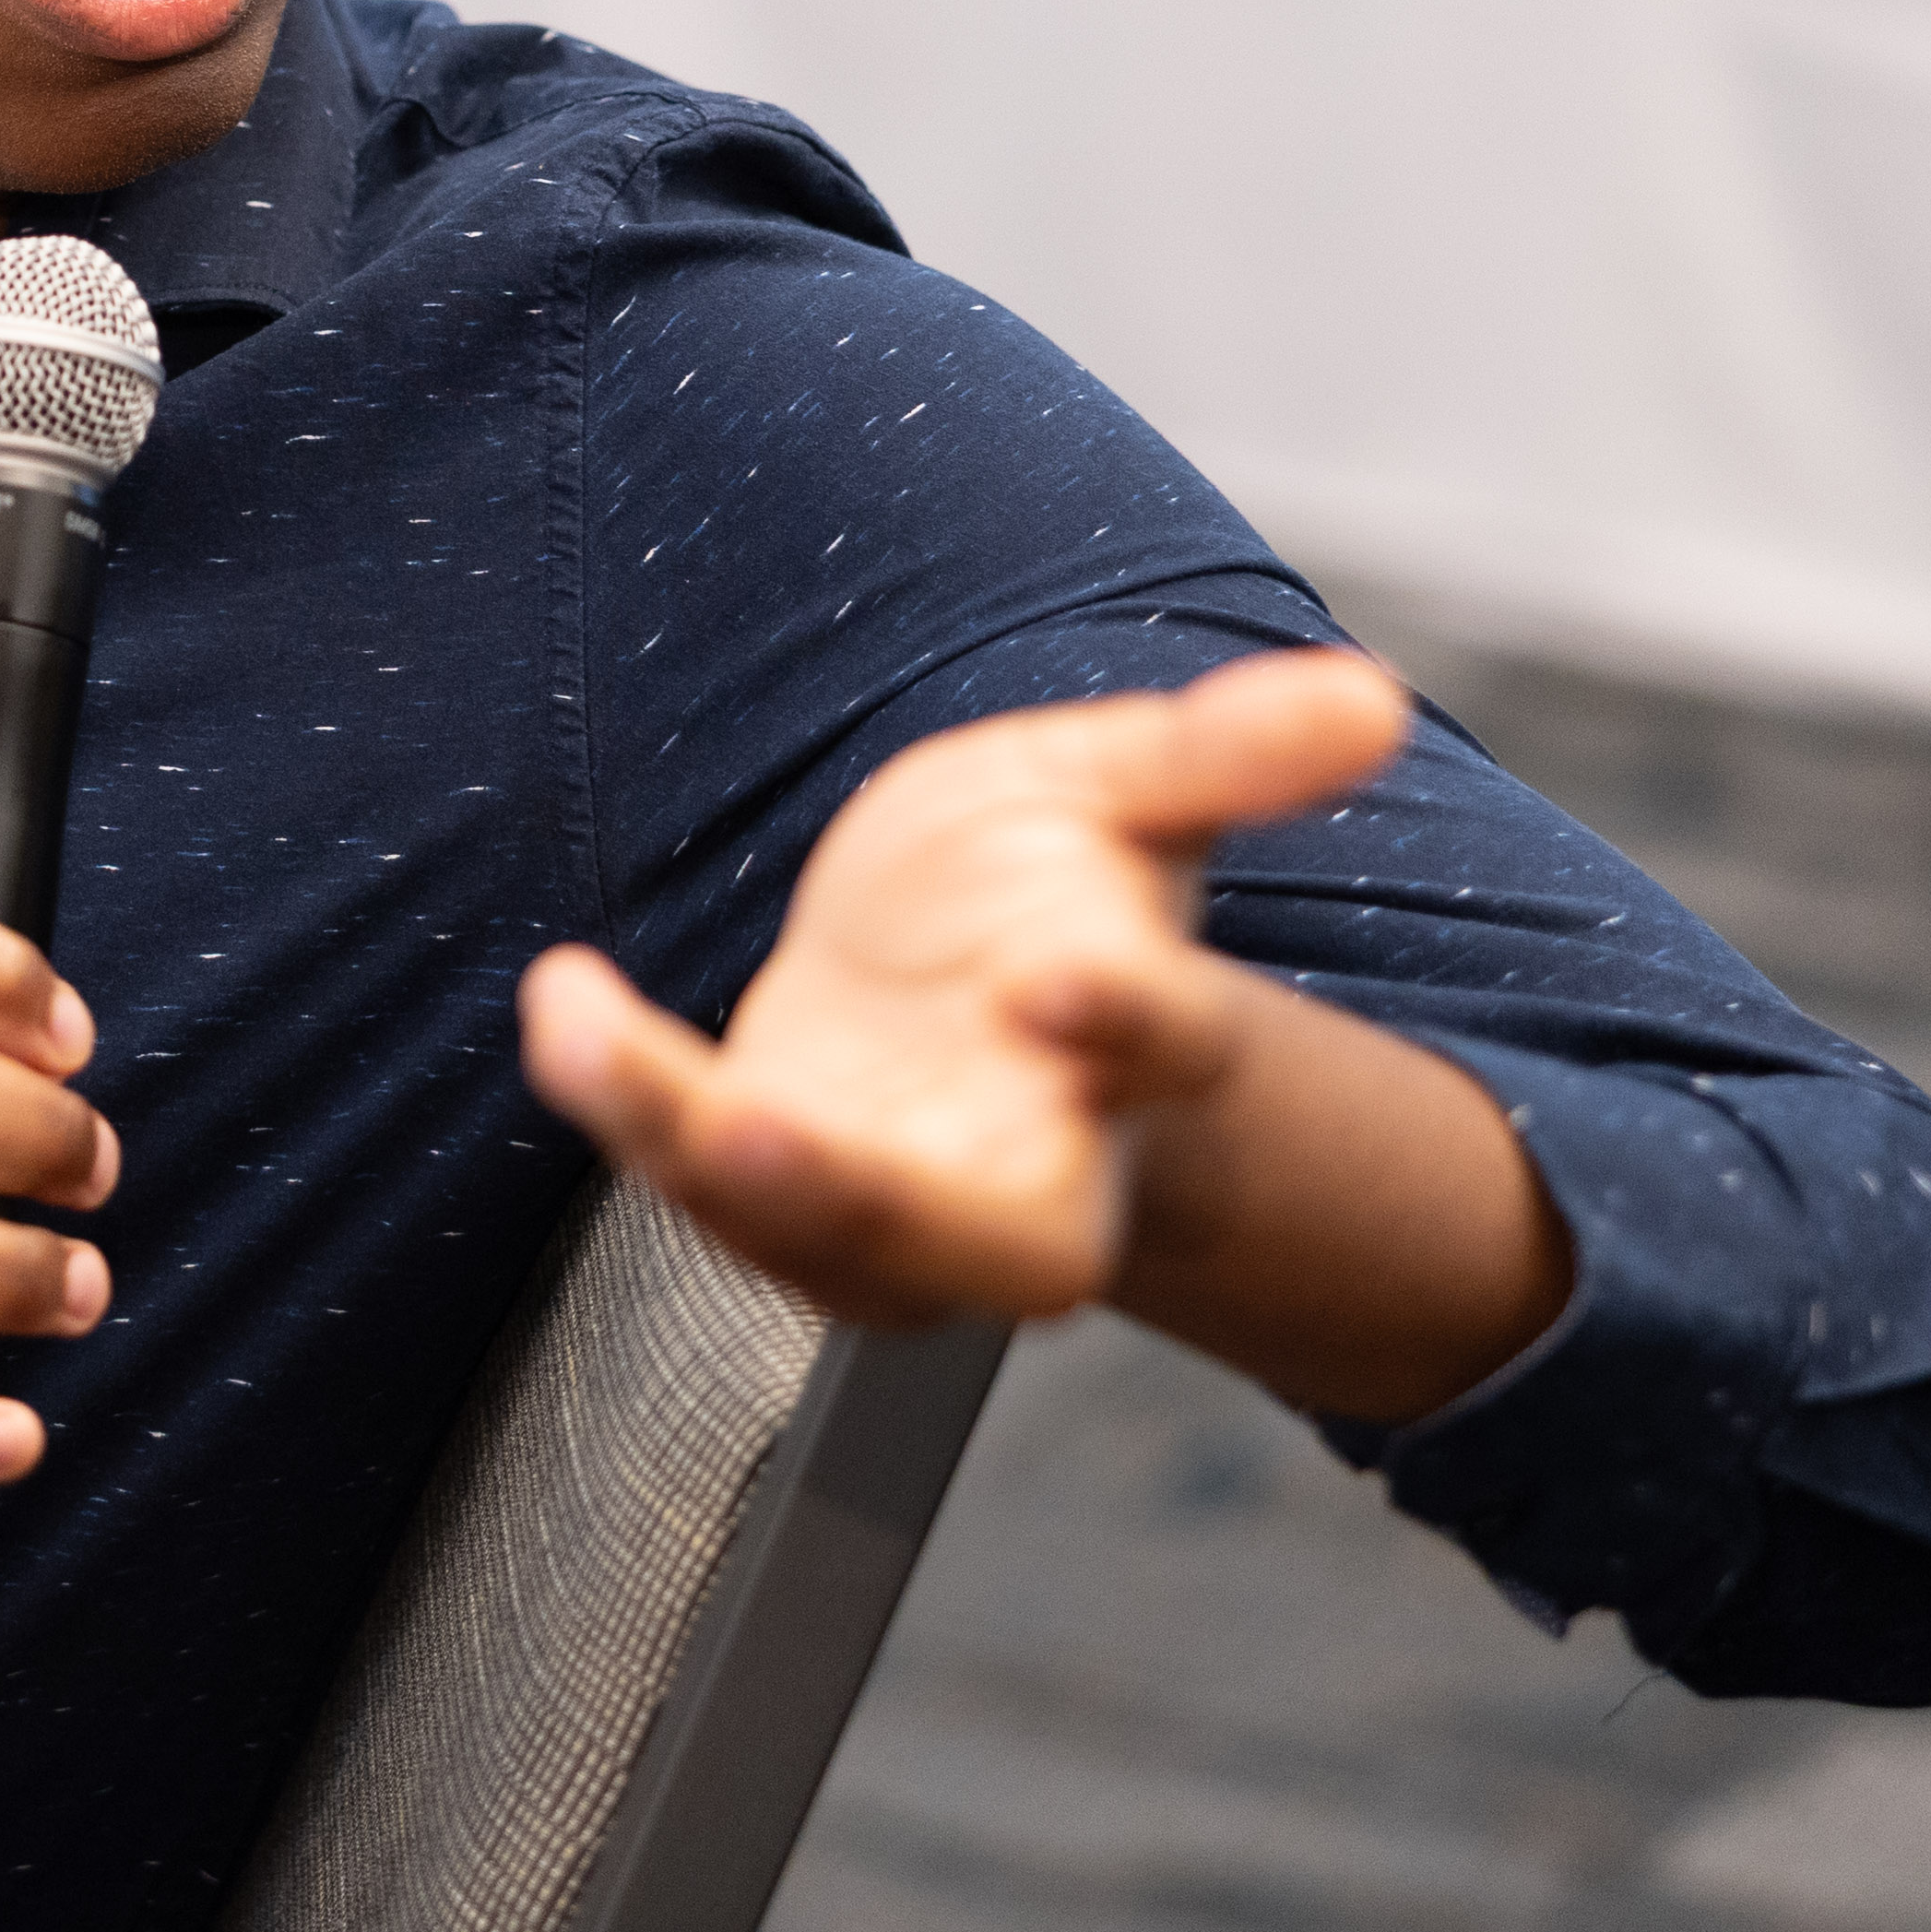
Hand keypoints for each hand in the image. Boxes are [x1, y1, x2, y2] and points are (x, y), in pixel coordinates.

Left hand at [517, 646, 1412, 1329]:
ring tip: (598, 1040)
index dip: (1131, 1023)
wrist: (946, 961)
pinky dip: (619, 1094)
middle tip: (761, 1133)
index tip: (1060, 972)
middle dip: (876, 1204)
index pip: (1168, 1050)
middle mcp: (1029, 1156)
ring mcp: (892, 1193)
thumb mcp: (1125, 791)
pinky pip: (689, 1167)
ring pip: (814, 1233)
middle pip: (992, 1240)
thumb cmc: (1051, 876)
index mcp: (1146, 1052)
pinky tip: (563, 999)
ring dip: (706, 1163)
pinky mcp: (767, 1177)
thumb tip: (1367, 692)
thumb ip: (1228, 753)